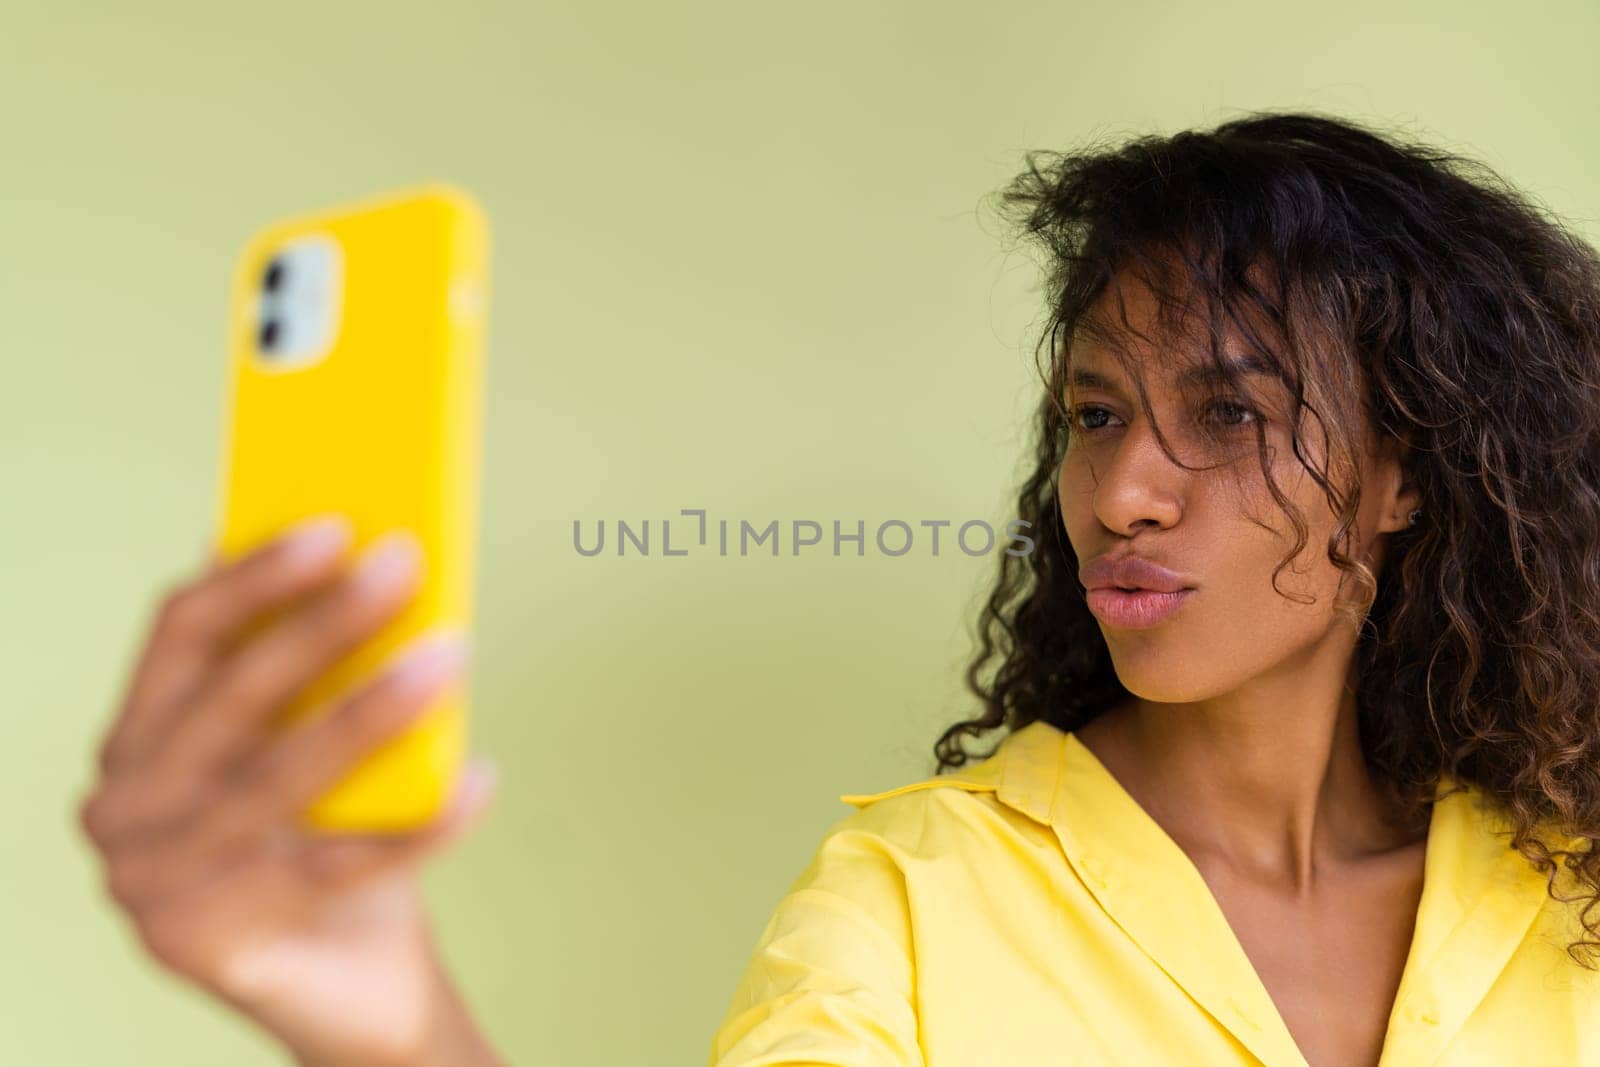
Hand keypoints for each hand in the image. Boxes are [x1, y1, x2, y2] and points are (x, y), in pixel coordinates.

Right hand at [78, 517, 501, 1065]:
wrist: (347, 985)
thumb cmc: (327, 840)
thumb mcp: (301, 745)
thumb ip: (304, 669)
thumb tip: (360, 550)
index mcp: (134, 739)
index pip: (179, 632)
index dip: (256, 574)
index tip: (334, 526)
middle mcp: (125, 808)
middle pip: (234, 692)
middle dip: (327, 622)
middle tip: (405, 565)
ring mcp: (158, 882)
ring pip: (284, 774)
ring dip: (377, 707)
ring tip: (453, 654)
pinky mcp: (216, 943)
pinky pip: (339, 865)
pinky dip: (419, 823)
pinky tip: (479, 781)